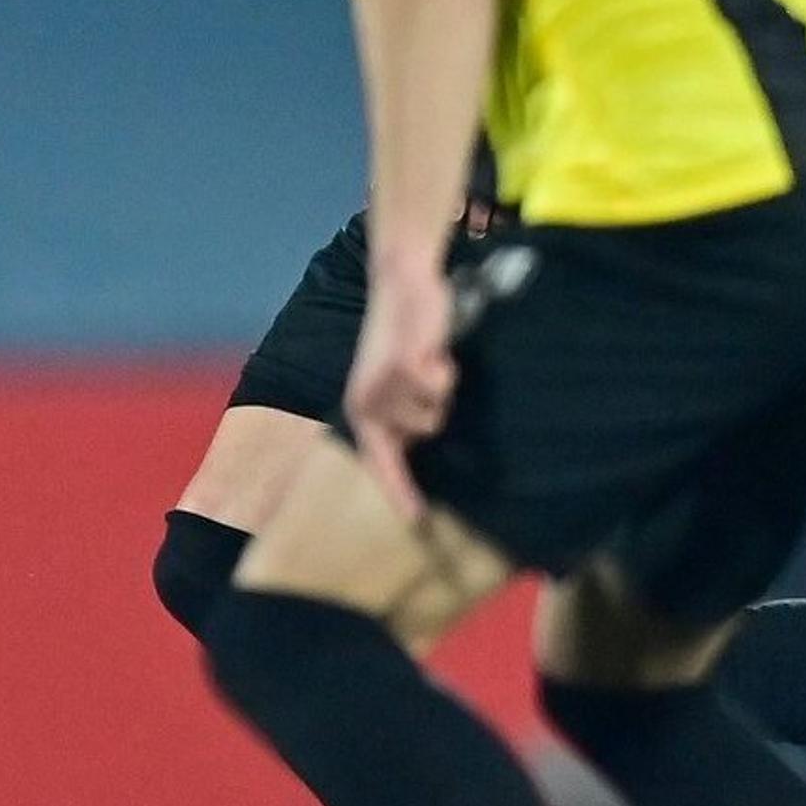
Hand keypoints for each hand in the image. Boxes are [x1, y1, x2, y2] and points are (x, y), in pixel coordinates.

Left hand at [343, 245, 458, 518]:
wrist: (401, 284)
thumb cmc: (402, 336)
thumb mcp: (394, 381)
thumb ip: (400, 413)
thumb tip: (413, 443)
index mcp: (361, 412)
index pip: (380, 463)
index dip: (400, 491)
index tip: (418, 521)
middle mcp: (366, 405)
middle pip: (425, 435)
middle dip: (434, 409)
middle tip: (428, 373)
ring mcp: (382, 389)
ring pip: (435, 414)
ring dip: (438, 388)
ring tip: (425, 359)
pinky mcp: (402, 368)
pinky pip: (438, 387)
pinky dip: (443, 370)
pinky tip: (432, 350)